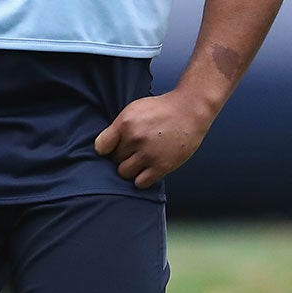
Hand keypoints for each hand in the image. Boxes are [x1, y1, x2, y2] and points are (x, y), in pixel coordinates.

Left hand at [95, 90, 214, 188]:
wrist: (190, 110)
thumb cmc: (162, 110)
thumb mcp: (135, 109)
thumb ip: (119, 128)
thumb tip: (103, 150)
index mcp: (126, 123)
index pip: (101, 147)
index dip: (107, 149)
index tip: (114, 147)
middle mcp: (135, 138)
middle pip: (114, 160)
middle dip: (122, 156)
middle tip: (135, 150)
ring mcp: (149, 154)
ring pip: (124, 173)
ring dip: (131, 169)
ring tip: (141, 160)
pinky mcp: (162, 166)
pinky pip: (140, 183)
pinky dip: (142, 178)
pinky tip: (148, 168)